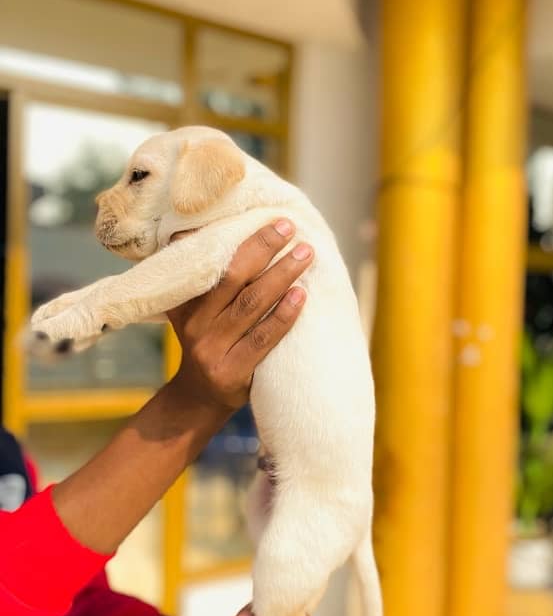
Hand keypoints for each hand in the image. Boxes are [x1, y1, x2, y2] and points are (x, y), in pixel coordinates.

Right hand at [166, 219, 312, 411]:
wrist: (199, 396)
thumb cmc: (208, 339)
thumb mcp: (192, 308)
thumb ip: (203, 276)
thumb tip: (211, 227)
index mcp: (184, 301)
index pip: (210, 262)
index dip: (242, 240)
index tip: (271, 220)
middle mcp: (194, 324)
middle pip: (232, 279)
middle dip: (263, 249)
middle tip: (291, 228)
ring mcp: (211, 350)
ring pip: (250, 306)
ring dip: (281, 276)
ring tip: (305, 254)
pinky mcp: (231, 373)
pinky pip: (262, 340)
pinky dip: (284, 315)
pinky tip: (302, 295)